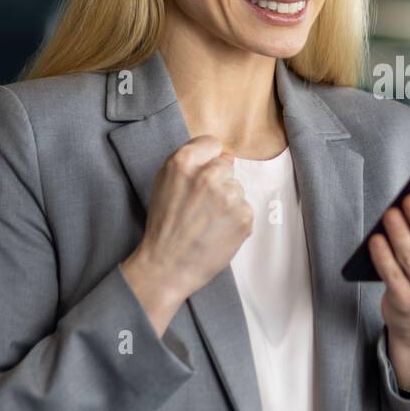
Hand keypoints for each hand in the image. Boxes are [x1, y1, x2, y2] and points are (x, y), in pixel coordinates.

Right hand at [122, 135, 252, 332]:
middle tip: (202, 205)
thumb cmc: (164, 226)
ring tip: (208, 222)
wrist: (168, 266)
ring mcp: (229, 196)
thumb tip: (223, 155)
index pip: (212, 144)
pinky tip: (218, 232)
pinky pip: (245, 209)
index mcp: (183, 162)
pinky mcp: (244, 216)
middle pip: (227, 166)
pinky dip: (236, 221)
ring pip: (237, 189)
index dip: (208, 160)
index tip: (201, 175)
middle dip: (218, 182)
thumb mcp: (164, 184)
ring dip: (228, 202)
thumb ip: (190, 164)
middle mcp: (208, 175)